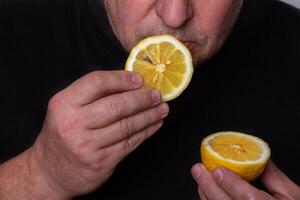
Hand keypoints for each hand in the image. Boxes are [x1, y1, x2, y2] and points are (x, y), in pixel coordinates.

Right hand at [30, 71, 168, 197]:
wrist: (51, 171)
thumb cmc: (63, 133)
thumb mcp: (67, 108)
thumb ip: (92, 94)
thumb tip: (130, 82)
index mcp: (64, 104)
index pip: (97, 82)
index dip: (122, 78)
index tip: (140, 79)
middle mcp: (74, 124)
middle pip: (116, 105)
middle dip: (142, 98)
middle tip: (156, 94)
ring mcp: (87, 145)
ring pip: (127, 125)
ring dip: (149, 115)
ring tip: (162, 108)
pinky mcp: (101, 162)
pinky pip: (130, 143)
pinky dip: (146, 132)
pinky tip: (155, 124)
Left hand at [191, 161, 299, 199]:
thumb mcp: (293, 194)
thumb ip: (272, 175)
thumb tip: (254, 153)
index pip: (249, 199)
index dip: (231, 184)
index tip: (217, 170)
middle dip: (209, 186)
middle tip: (198, 169)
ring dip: (206, 194)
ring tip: (199, 177)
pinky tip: (204, 191)